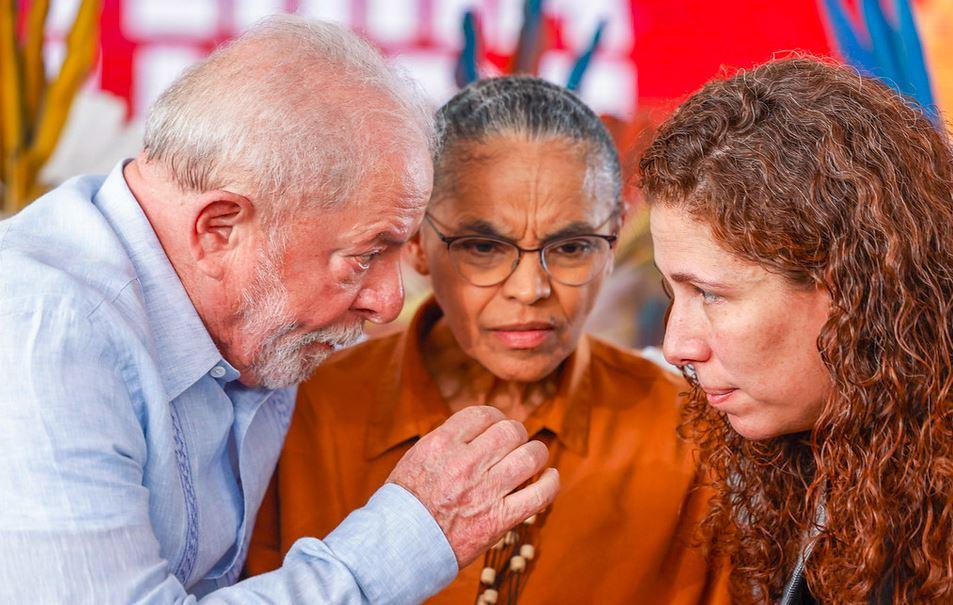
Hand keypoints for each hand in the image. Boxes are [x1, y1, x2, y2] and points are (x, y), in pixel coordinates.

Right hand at [386, 405, 559, 566]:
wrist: (400, 546)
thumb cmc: (406, 502)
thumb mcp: (418, 457)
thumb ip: (448, 440)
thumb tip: (478, 428)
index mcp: (441, 444)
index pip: (482, 414)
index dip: (495, 417)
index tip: (497, 426)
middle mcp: (465, 463)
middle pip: (511, 431)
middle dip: (517, 434)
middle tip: (515, 443)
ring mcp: (485, 491)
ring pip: (530, 456)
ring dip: (536, 453)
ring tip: (534, 457)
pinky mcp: (499, 519)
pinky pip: (540, 494)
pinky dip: (551, 483)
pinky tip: (551, 477)